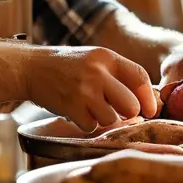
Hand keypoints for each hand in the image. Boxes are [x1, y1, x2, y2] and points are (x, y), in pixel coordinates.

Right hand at [25, 46, 157, 132]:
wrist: (31, 68)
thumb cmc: (67, 66)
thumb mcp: (94, 60)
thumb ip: (118, 75)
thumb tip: (148, 99)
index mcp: (106, 57)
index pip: (140, 76)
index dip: (149, 97)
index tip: (151, 110)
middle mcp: (97, 72)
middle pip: (131, 105)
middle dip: (129, 114)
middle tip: (120, 112)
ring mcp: (84, 90)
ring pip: (111, 119)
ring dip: (104, 119)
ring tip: (92, 108)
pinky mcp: (71, 107)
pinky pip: (91, 126)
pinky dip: (87, 124)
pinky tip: (78, 111)